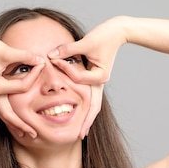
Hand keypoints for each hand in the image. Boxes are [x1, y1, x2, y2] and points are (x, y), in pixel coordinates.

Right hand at [0, 29, 44, 136]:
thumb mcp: (6, 51)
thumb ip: (25, 56)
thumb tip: (40, 60)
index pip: (22, 87)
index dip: (34, 74)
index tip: (42, 64)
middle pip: (9, 116)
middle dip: (22, 125)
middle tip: (34, 135)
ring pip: (3, 114)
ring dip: (14, 123)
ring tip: (24, 133)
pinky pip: (0, 107)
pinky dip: (8, 115)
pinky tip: (14, 119)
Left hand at [47, 17, 126, 137]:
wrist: (118, 32)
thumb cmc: (104, 35)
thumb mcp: (86, 41)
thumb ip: (68, 50)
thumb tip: (51, 55)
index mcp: (100, 75)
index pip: (79, 79)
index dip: (66, 70)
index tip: (53, 59)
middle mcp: (101, 82)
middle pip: (94, 107)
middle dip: (86, 121)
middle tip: (79, 136)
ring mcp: (99, 83)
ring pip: (94, 106)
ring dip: (88, 119)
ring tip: (81, 133)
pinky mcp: (96, 81)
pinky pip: (91, 98)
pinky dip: (87, 109)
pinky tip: (82, 118)